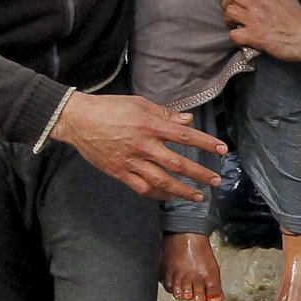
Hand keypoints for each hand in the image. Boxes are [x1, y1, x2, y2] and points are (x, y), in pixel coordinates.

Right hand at [51, 93, 225, 199]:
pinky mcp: (120, 172)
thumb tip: (187, 120)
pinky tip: (169, 196)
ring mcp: (131, 161)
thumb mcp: (139, 103)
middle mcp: (144, 145)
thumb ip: (165, 113)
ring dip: (182, 190)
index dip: (205, 143)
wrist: (79, 120)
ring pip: (162, 181)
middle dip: (199, 173)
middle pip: (177, 163)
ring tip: (198, 196)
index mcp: (150, 125)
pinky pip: (142, 188)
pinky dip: (158, 194)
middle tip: (215, 181)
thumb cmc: (110, 107)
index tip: (222, 150)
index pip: (185, 135)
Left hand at [224, 0, 300, 60]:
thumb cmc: (300, 22)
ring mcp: (254, 21)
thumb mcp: (289, 0)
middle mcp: (258, 5)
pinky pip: (233, 34)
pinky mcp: (253, 36)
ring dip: (229, 19)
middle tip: (233, 12)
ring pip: (229, 12)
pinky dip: (235, 36)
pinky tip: (241, 37)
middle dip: (228, 3)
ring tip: (234, 24)